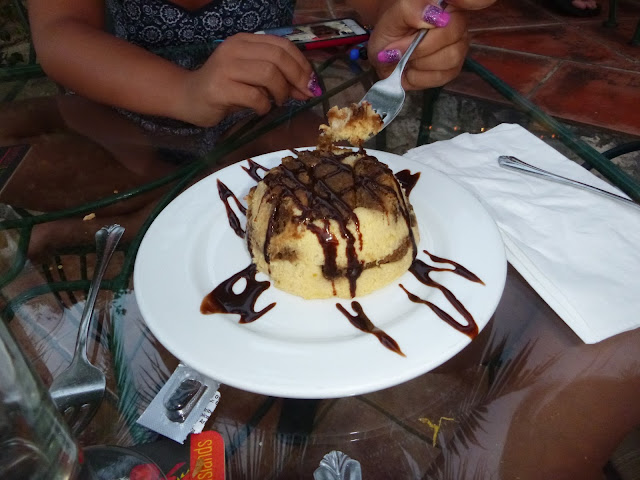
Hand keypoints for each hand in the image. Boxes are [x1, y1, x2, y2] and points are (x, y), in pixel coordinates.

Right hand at [179, 33, 320, 126]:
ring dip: (280, 92)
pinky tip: (260, 110)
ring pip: (268, 74)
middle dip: (296, 78)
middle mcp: (235, 49)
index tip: (311, 83)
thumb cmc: (225, 89)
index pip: (282, 45)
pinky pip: (254, 96)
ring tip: (276, 102)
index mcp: (245, 41)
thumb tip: (309, 88)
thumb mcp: (253, 79)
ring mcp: (226, 67)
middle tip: (300, 95)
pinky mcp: (220, 88)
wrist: (189, 97)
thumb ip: (279, 79)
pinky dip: (264, 106)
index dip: (302, 64)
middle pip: (278, 57)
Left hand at [367, 0, 476, 90]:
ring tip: (404, 59)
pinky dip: (419, 77)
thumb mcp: (393, 18)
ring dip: (419, 62)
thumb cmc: (391, 32)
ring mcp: (458, 48)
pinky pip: (440, 76)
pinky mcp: (452, 70)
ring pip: (450, 57)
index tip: (435, 19)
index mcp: (448, 5)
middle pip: (452, 34)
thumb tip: (432, 14)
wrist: (385, 55)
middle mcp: (458, 24)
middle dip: (419, 46)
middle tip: (397, 49)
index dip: (464, 7)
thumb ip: (410, 10)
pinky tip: (410, 69)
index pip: (474, 1)